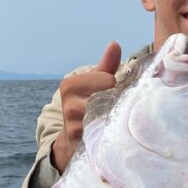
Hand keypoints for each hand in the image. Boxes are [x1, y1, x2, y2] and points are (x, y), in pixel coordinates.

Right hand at [51, 41, 121, 173]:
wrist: (74, 140)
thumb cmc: (90, 105)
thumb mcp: (96, 84)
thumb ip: (106, 66)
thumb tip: (115, 43)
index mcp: (70, 85)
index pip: (106, 79)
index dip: (115, 86)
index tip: (113, 92)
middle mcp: (68, 105)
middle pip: (107, 97)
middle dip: (117, 101)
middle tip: (119, 106)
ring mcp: (74, 126)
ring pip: (107, 116)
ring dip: (117, 117)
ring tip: (117, 119)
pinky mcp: (82, 143)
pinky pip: (104, 134)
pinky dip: (113, 132)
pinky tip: (114, 132)